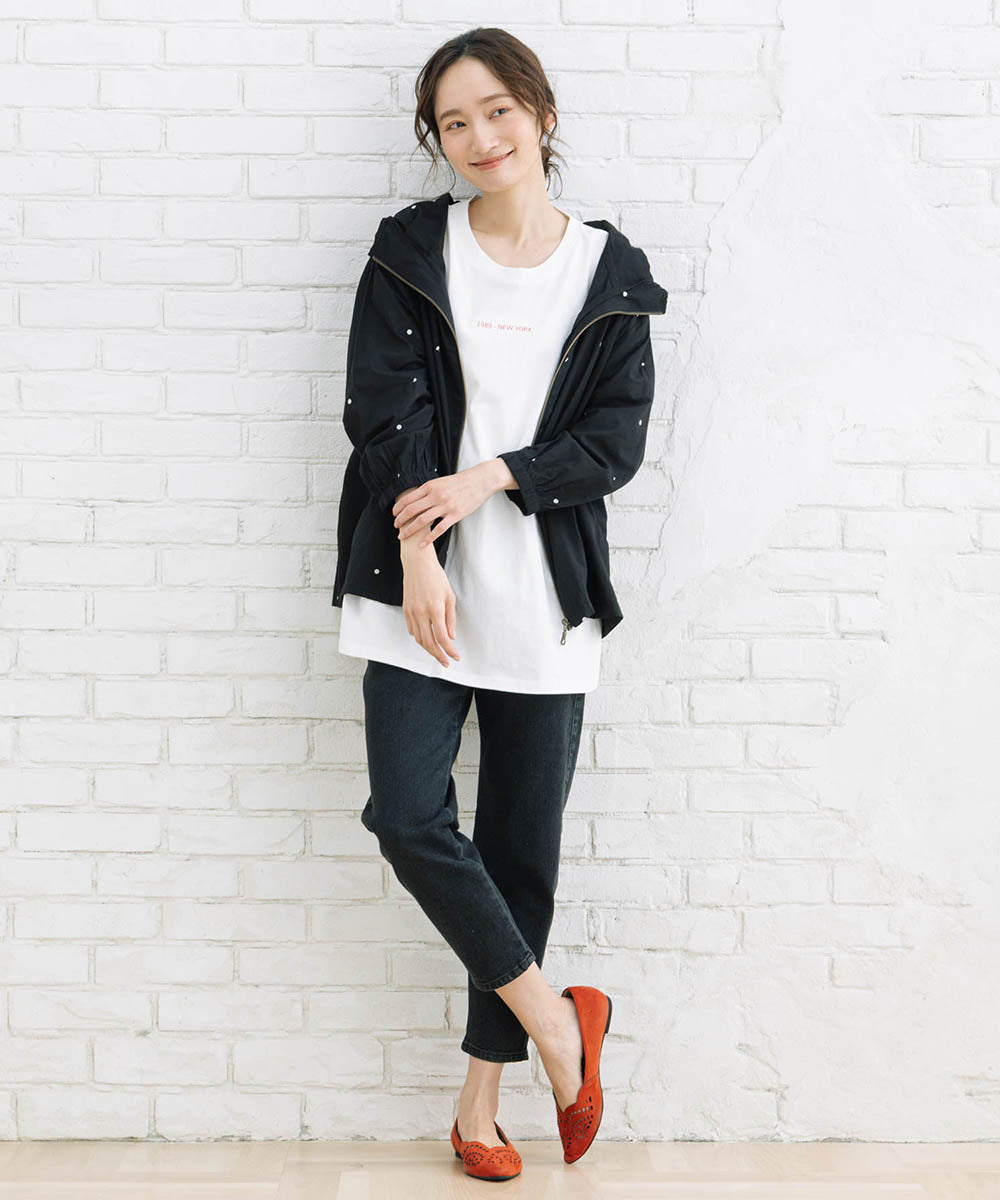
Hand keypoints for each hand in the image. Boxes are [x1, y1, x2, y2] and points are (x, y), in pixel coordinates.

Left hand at [392, 459, 514, 547]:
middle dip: (400, 520)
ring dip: (409, 530)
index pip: (408, 499)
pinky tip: (422, 544)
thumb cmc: (461, 481)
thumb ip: (429, 490)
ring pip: (422, 521)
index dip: (398, 508)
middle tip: (395, 527)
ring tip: (402, 536)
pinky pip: (439, 529)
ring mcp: (445, 506)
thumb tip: (416, 497)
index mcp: (430, 486)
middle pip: (411, 511)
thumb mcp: (441, 481)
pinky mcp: (455, 515)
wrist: (480, 480)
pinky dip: (429, 538)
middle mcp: (435, 496)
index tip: (393, 514)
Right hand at [399, 540, 459, 666]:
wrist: (417, 564)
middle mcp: (421, 612)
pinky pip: (412, 630)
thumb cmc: (435, 577)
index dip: (449, 651)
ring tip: (438, 653)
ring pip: (419, 639)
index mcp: (435, 608)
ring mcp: (411, 612)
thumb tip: (451, 637)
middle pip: (429, 643)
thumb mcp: (449, 596)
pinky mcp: (405, 610)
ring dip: (428, 649)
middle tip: (445, 662)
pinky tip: (427, 638)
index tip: (455, 657)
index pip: (442, 638)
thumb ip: (450, 618)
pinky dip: (420, 638)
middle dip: (438, 655)